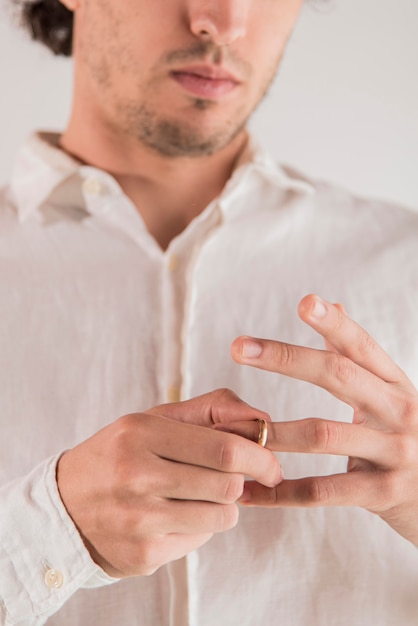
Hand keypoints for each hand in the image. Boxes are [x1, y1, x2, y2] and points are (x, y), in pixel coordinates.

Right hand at [57, 389, 280, 576]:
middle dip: (243, 481)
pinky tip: (173, 515)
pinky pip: (201, 540)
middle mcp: (136, 476)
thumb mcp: (154, 420)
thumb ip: (211, 410)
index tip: (271, 464)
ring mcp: (139, 520)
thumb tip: (263, 420)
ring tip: (197, 494)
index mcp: (140, 434)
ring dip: (223, 505)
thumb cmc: (121, 455)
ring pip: (222, 516)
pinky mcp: (144, 554)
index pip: (223, 449)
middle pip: (228, 485)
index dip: (260, 457)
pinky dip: (199, 526)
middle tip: (234, 477)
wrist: (64, 507)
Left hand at [228, 294, 417, 543]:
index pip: (361, 346)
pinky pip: (323, 491)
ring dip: (274, 433)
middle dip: (286, 358)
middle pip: (338, 375)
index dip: (334, 324)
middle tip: (239, 347)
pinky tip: (250, 491)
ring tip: (234, 431)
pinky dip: (282, 492)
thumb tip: (334, 302)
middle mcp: (398, 412)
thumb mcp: (391, 394)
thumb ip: (359, 355)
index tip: (304, 302)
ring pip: (323, 434)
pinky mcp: (383, 493)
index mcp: (395, 384)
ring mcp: (394, 453)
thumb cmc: (404, 437)